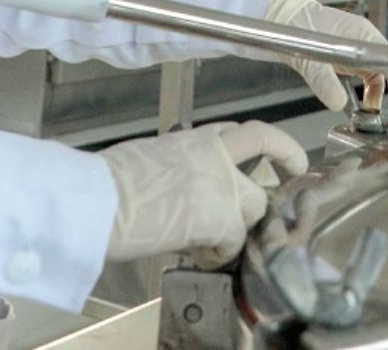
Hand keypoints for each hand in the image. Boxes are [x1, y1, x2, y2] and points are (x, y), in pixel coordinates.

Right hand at [98, 121, 307, 264]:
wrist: (101, 199)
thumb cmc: (109, 181)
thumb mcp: (149, 156)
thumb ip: (177, 164)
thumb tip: (178, 183)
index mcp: (195, 138)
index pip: (244, 133)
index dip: (271, 145)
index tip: (286, 155)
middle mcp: (215, 153)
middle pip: (267, 157)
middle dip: (265, 188)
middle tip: (254, 212)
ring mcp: (222, 183)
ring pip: (256, 204)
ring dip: (238, 227)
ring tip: (210, 242)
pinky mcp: (221, 218)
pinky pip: (236, 241)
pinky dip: (219, 253)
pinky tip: (198, 255)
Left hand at [263, 0, 387, 126]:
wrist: (281, 17)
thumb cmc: (295, 27)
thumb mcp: (308, 57)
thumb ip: (323, 80)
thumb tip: (337, 104)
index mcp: (364, 37)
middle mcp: (366, 44)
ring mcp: (358, 52)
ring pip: (381, 80)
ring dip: (385, 102)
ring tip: (383, 122)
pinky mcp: (348, 59)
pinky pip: (367, 81)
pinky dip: (369, 98)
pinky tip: (364, 111)